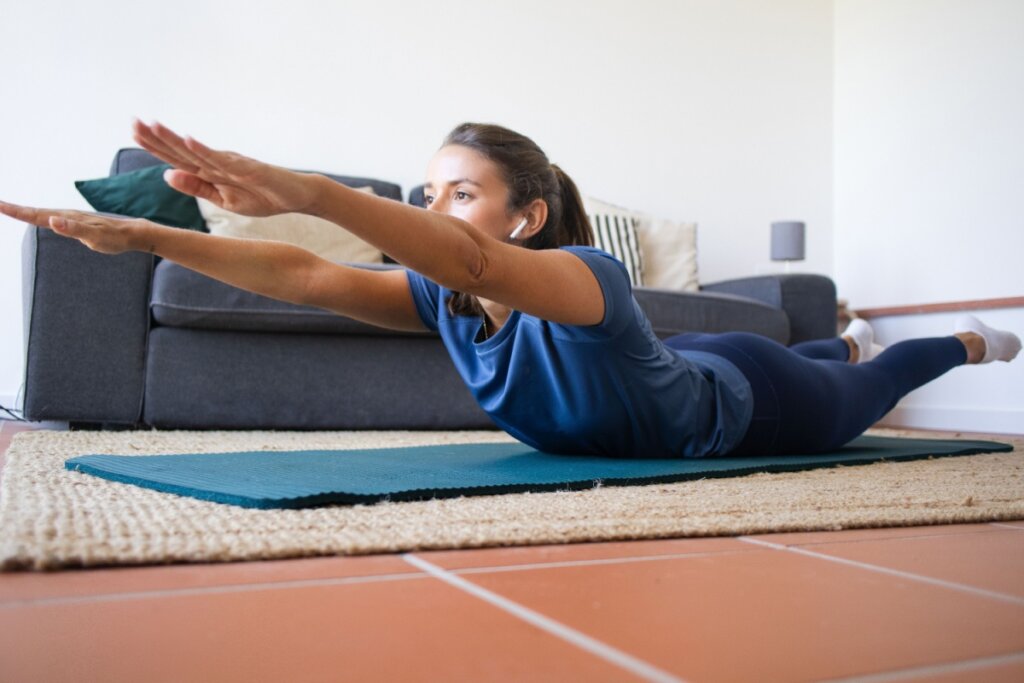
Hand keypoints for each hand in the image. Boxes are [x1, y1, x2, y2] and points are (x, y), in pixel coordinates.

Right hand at [0, 201, 143, 254]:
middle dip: (14, 209)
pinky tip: (36, 217)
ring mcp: (70, 219)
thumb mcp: (95, 236)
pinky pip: (52, 218)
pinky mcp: (75, 223)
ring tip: (7, 209)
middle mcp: (66, 215)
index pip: (36, 214)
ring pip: (42, 214)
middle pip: (35, 212)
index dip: (15, 211)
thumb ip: (74, 229)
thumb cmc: (116, 237)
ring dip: (24, 211)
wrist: (133, 233)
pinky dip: (39, 216)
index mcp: (67, 218)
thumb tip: (53, 220)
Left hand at [132, 120, 318, 216]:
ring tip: (154, 126)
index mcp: (210, 171)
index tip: (133, 132)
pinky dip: (207, 151)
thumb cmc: (263, 196)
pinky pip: (226, 160)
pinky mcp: (250, 168)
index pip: (177, 157)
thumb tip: (166, 174)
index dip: (155, 146)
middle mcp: (218, 162)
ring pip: (199, 151)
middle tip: (132, 122)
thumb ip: (197, 187)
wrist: (296, 196)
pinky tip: (190, 140)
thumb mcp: (224, 199)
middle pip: (182, 150)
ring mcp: (233, 163)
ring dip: (176, 139)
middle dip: (157, 137)